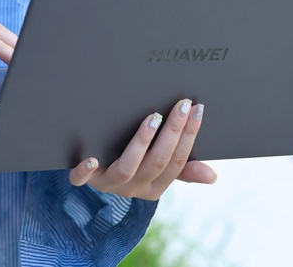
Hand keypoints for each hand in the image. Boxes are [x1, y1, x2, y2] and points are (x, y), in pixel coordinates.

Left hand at [68, 100, 216, 199]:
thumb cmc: (131, 166)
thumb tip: (212, 175)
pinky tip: (91, 158)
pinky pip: (81, 180)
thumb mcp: (156, 170)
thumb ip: (182, 170)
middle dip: (173, 132)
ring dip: (141, 142)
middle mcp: (133, 188)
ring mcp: (108, 184)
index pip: (177, 162)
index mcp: (154, 187)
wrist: (91, 177)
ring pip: (127, 168)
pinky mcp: (83, 179)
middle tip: (182, 105)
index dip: (189, 136)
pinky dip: (85, 171)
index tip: (197, 109)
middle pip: (157, 162)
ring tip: (152, 118)